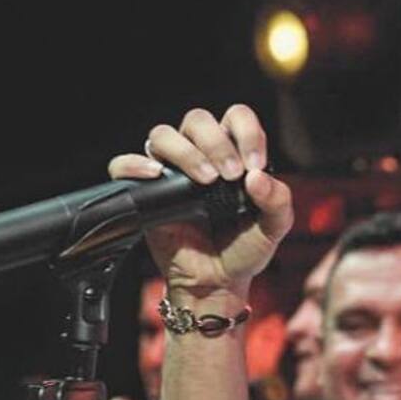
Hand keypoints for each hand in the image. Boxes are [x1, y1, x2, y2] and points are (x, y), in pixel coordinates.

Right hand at [108, 105, 293, 300]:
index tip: (255, 166)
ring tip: (205, 180)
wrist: (217, 282)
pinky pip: (124, 165)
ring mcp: (170, 171)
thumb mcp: (273, 227)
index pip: (236, 117)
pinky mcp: (145, 192)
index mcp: (233, 152)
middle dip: (217, 143)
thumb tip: (257, 177)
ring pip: (163, 134)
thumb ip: (277, 200)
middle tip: (231, 175)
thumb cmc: (244, 248)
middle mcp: (199, 154)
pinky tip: (156, 175)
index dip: (248, 133)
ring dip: (186, 152)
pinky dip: (134, 164)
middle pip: (198, 119)